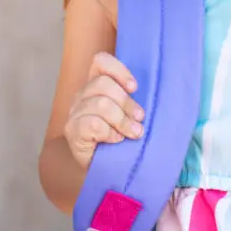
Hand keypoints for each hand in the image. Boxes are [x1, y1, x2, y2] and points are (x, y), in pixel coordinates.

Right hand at [64, 52, 144, 168]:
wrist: (108, 169)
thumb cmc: (123, 138)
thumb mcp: (131, 114)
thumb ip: (135, 100)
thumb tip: (157, 91)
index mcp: (96, 85)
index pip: (100, 61)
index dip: (119, 70)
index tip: (134, 88)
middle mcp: (82, 96)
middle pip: (103, 84)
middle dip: (127, 103)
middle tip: (140, 119)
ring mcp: (75, 113)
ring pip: (101, 104)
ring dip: (122, 121)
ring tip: (133, 133)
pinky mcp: (73, 131)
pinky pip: (93, 124)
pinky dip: (109, 133)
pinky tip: (115, 140)